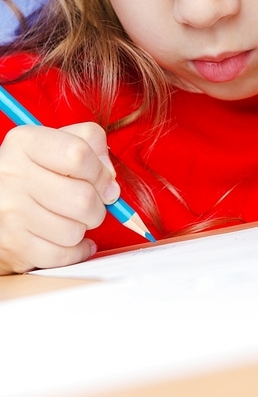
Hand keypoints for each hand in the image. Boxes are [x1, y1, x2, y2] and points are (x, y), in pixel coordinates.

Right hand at [0, 122, 119, 274]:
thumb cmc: (35, 171)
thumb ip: (89, 141)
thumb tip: (108, 174)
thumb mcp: (56, 142)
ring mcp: (10, 212)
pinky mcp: (13, 245)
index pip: (78, 154)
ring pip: (75, 230)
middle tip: (91, 204)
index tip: (105, 181)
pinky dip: (75, 250)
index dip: (101, 172)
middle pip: (83, 198)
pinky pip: (63, 255)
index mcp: (25, 142)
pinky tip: (69, 239)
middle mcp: (12, 175)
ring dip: (83, 227)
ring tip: (73, 218)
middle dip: (98, 206)